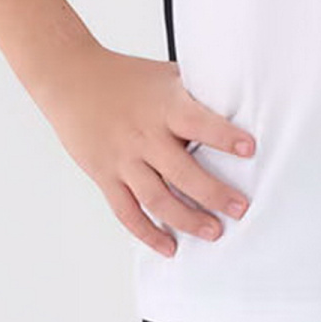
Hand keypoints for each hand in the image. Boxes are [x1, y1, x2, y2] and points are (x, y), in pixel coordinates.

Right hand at [36, 44, 253, 257]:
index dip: (224, 136)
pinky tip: (169, 246)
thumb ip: (196, 93)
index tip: (250, 149)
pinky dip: (148, 233)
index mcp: (164, 107)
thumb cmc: (124, 77)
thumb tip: (239, 100)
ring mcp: (123, 159)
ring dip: (187, 220)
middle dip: (214, 194)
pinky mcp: (105, 176)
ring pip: (157, 199)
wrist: (70, 79)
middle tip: (240, 209)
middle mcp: (144, 136)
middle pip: (182, 172)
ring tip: (214, 232)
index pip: (198, 123)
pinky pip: (127, 212)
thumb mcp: (164, 76)